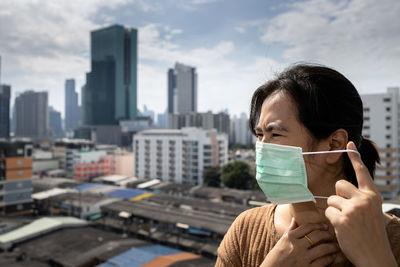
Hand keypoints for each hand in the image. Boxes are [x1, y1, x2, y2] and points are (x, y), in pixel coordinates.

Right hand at [261, 218, 337, 266]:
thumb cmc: (275, 259)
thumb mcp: (280, 243)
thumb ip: (289, 231)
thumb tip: (295, 219)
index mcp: (289, 238)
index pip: (307, 227)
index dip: (318, 225)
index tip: (324, 226)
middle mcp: (296, 246)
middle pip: (317, 235)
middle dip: (327, 234)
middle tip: (331, 235)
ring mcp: (302, 258)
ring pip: (323, 248)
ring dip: (332, 246)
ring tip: (335, 246)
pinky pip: (323, 261)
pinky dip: (330, 258)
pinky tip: (331, 257)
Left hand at [325, 142, 396, 266]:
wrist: (375, 256)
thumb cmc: (371, 234)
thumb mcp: (371, 212)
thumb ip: (360, 199)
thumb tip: (340, 190)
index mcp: (373, 196)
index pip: (362, 172)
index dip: (355, 157)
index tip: (349, 143)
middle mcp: (364, 199)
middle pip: (339, 185)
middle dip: (338, 196)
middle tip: (346, 211)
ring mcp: (353, 208)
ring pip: (331, 199)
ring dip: (334, 211)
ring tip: (347, 223)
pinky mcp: (342, 218)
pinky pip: (327, 212)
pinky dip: (331, 220)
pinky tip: (342, 229)